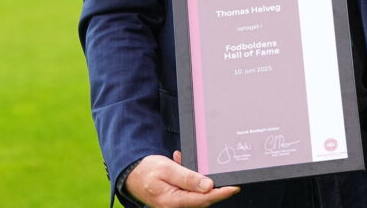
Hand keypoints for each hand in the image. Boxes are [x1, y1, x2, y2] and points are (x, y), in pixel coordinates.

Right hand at [124, 152, 239, 206]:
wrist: (131, 174)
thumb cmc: (147, 170)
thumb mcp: (167, 169)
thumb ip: (188, 178)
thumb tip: (209, 186)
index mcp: (173, 201)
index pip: (204, 199)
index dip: (221, 193)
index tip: (235, 187)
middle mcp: (175, 207)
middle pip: (203, 200)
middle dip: (215, 188)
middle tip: (227, 176)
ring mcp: (174, 205)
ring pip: (197, 196)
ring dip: (200, 181)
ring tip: (187, 162)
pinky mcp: (175, 200)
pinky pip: (189, 193)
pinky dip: (191, 180)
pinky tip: (182, 164)